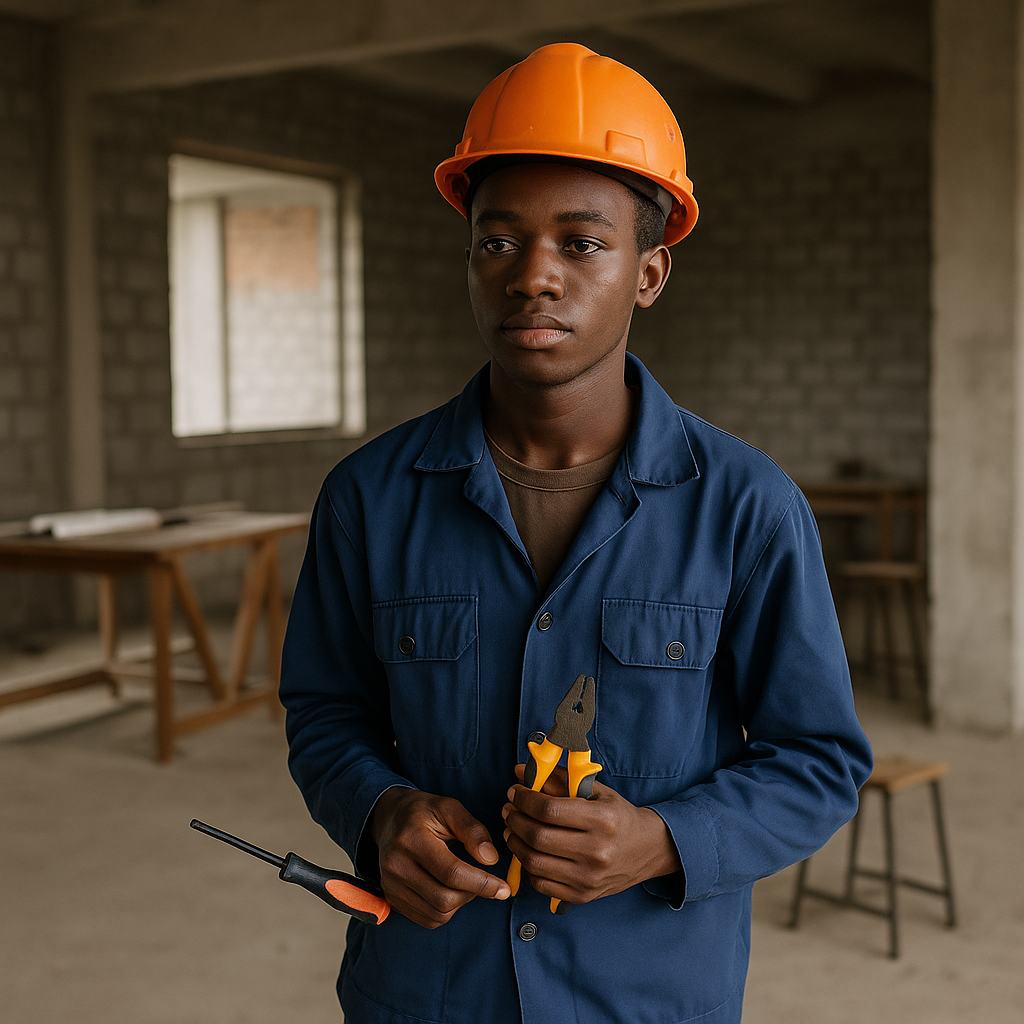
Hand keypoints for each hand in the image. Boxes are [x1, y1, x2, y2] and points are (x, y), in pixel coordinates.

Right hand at [370, 787, 510, 928]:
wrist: (390, 819)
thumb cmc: (423, 812)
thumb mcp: (450, 808)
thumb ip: (473, 830)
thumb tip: (491, 859)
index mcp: (412, 838)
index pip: (451, 873)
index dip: (482, 883)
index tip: (504, 888)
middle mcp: (396, 865)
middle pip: (444, 899)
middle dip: (472, 894)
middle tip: (482, 879)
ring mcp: (391, 885)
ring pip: (438, 914)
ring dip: (460, 903)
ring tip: (463, 880)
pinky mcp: (392, 898)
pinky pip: (428, 919)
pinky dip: (445, 911)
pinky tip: (448, 889)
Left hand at [502, 765, 681, 904]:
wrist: (647, 850)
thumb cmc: (618, 816)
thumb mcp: (595, 791)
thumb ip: (559, 780)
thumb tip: (522, 771)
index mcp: (602, 820)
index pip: (549, 810)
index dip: (524, 799)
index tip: (515, 792)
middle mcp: (596, 851)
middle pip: (538, 836)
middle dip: (515, 820)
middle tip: (509, 809)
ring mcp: (589, 877)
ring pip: (534, 862)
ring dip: (515, 843)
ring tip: (512, 829)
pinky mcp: (583, 896)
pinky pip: (541, 884)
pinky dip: (527, 867)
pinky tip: (527, 851)